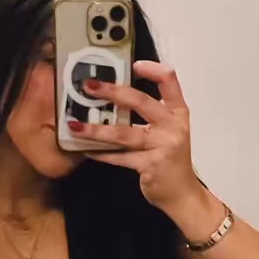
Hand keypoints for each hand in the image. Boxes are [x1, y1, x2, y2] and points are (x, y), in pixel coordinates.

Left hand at [67, 60, 201, 211]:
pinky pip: (120, 158)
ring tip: (76, 126)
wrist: (183, 194)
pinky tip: (86, 151)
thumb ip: (152, 115)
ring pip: (124, 133)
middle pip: (141, 102)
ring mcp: (162, 146)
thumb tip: (117, 98)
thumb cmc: (171, 160)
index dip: (152, 70)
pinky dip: (102, 154)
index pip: (169, 81)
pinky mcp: (150, 165)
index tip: (133, 65)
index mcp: (178, 112)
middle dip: (113, 92)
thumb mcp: (169, 131)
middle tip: (90, 86)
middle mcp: (172, 126)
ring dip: (97, 130)